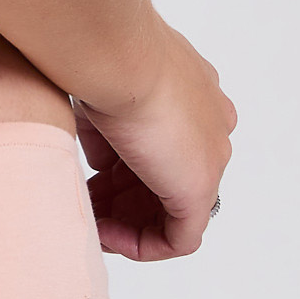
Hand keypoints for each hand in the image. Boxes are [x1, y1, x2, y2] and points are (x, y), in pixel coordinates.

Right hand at [72, 26, 235, 260]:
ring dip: (127, 222)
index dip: (125, 167)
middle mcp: (212, 125)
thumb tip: (103, 166)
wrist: (119, 54)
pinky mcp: (200, 189)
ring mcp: (211, 158)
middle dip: (123, 198)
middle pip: (167, 178)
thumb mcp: (103, 97)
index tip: (91, 173)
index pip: (166, 145)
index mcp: (195, 94)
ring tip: (91, 221)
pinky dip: (141, 243)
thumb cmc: (106, 60)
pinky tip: (106, 233)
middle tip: (87, 202)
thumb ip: (108, 135)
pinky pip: (178, 238)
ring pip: (172, 210)